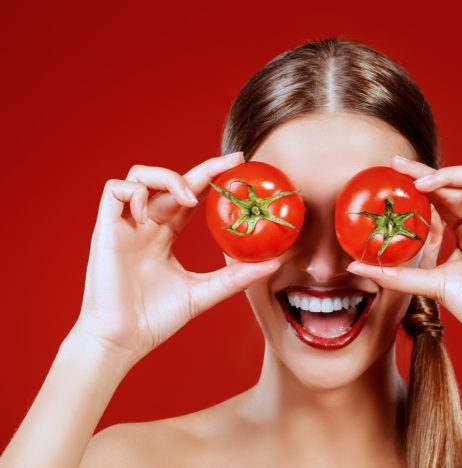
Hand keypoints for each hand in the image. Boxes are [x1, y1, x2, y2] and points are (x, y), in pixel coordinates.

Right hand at [71, 152, 279, 362]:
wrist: (122, 341)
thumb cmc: (156, 319)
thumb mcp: (204, 292)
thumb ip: (236, 276)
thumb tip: (274, 263)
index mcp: (165, 235)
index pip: (190, 195)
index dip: (211, 178)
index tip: (239, 165)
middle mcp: (146, 225)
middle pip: (171, 180)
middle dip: (202, 168)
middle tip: (231, 163)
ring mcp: (125, 225)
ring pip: (139, 176)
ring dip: (166, 178)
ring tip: (188, 199)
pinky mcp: (105, 229)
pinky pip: (114, 190)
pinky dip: (134, 193)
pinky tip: (148, 216)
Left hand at [346, 154, 461, 352]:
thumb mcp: (429, 284)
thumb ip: (395, 274)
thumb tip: (354, 265)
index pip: (438, 197)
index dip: (416, 183)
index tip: (388, 174)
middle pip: (453, 182)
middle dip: (424, 171)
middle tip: (396, 164)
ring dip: (449, 176)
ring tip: (423, 186)